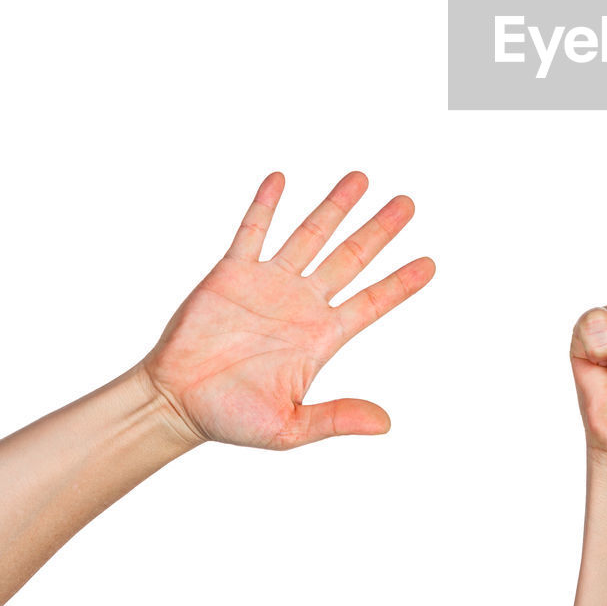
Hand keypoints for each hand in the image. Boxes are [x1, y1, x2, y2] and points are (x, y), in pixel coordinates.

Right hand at [139, 172, 433, 449]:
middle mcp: (302, 302)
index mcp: (321, 336)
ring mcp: (269, 284)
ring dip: (335, 206)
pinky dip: (266, 205)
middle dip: (379, 229)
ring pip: (311, 234)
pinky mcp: (232, 274)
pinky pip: (253, 231)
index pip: (371, 302)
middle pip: (351, 257)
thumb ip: (337, 418)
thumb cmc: (231, 417)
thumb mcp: (289, 427)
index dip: (400, 284)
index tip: (431, 265)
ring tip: (361, 178)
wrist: (175, 403)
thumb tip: (386, 424)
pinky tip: (281, 178)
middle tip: (408, 203)